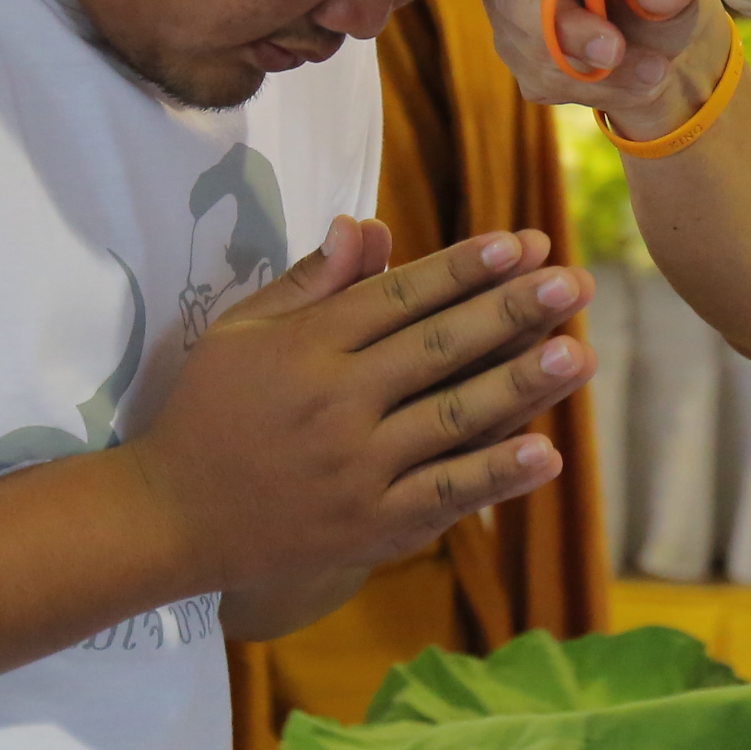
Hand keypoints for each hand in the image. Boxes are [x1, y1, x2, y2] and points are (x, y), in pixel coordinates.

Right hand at [128, 221, 584, 595]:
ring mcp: (357, 469)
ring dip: (520, 386)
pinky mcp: (372, 525)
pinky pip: (444, 494)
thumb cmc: (211, 411)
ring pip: (451, 419)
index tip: (520, 242)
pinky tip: (545, 453)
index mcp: (305, 348)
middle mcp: (335, 403)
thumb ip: (312, 281)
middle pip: (437, 349)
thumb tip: (367, 223)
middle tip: (573, 282)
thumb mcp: (242, 331)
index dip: (463, 269)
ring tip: (579, 354)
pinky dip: (494, 475)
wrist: (171, 518)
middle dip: (511, 313)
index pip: (400, 298)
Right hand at [480, 0, 722, 132]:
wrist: (657, 43)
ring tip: (656, 73)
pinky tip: (637, 84)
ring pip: (533, 49)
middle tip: (614, 50)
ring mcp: (509, 12)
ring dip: (596, 71)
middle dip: (566, 28)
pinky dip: (596, 90)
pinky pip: (546, 81)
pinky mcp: (519, 57)